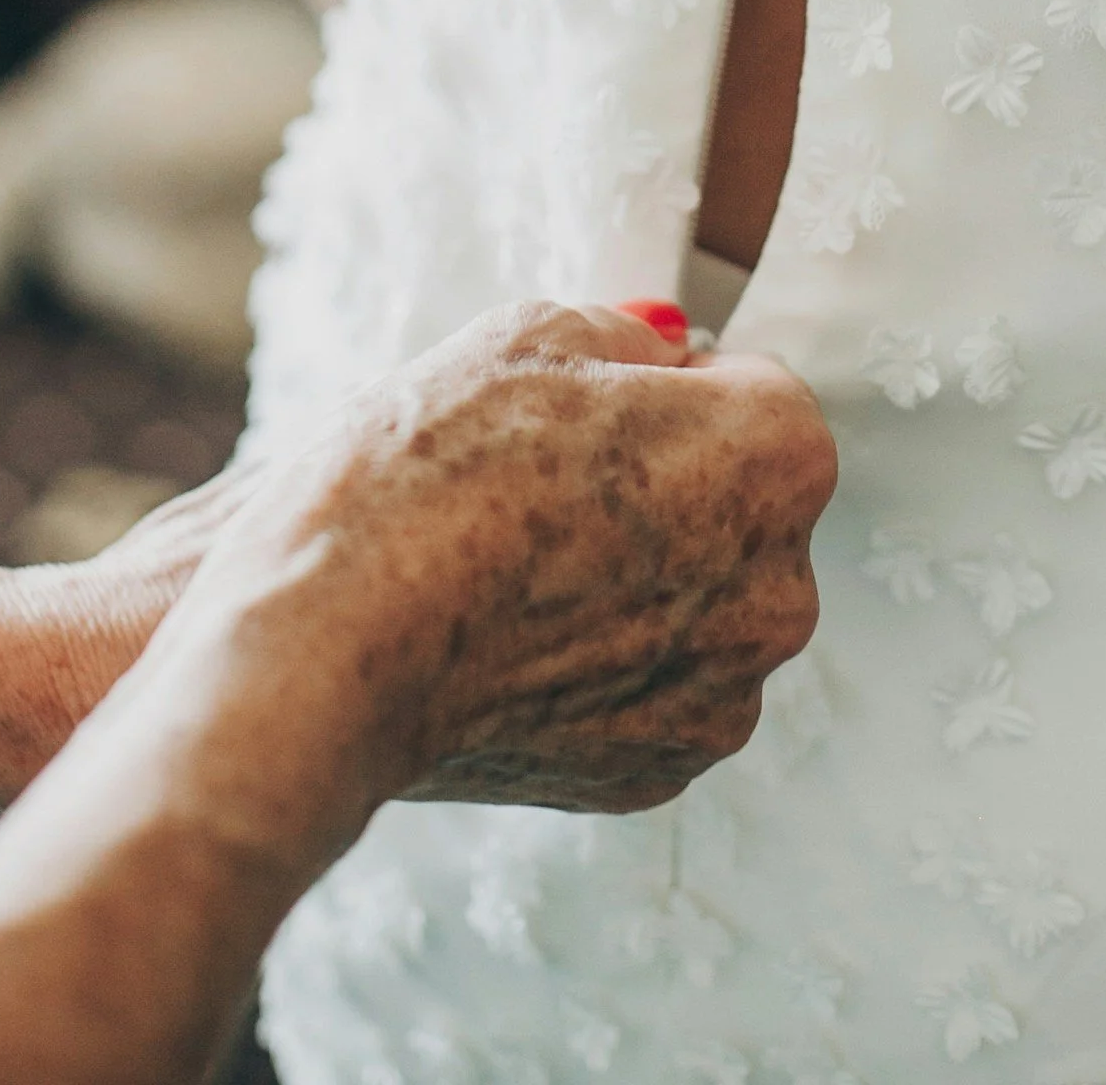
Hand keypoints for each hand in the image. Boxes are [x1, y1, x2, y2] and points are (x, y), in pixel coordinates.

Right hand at [125, 303, 835, 845]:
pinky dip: (597, 664)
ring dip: (635, 580)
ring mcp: (721, 694)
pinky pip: (647, 688)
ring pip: (695, 604)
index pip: (754, 391)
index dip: (667, 390)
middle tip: (545, 483)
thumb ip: (626, 335)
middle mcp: (780, 588)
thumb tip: (659, 349)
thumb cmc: (426, 477)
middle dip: (669, 488)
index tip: (593, 410)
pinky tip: (510, 635)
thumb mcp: (530, 334)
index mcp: (777, 460)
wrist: (326, 650)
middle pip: (738, 507)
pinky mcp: (654, 772)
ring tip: (515, 563)